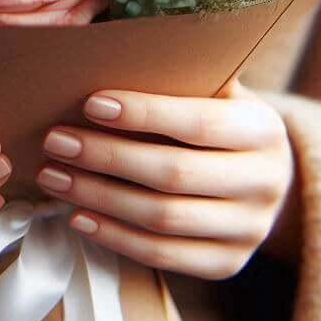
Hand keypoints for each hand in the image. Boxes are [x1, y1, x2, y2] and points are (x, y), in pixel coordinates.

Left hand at [36, 82, 296, 278]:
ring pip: (162, 219)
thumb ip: (177, 78)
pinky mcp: (227, 264)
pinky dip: (114, 236)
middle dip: (107, 157)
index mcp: (263, 130)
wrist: (259, 178)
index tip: (90, 104)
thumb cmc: (217, 120)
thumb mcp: (214, 92)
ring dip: (99, 197)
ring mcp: (249, 230)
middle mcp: (265, 183)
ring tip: (54, 176)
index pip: (198, 122)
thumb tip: (104, 56)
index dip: (143, 114)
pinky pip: (162, 255)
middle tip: (57, 141)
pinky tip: (78, 216)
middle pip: (174, 174)